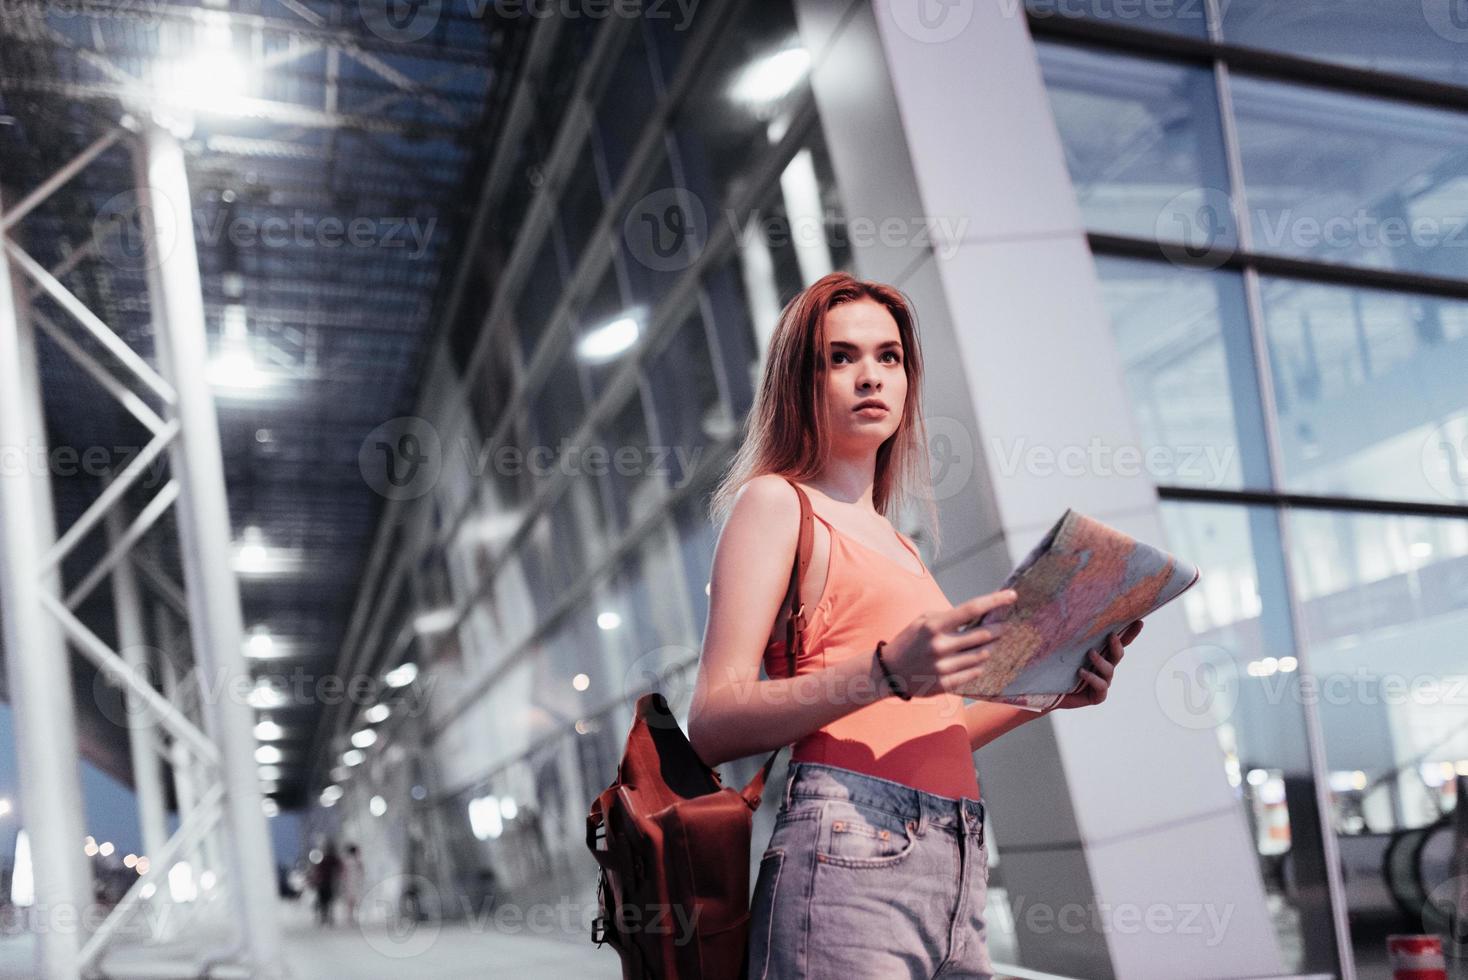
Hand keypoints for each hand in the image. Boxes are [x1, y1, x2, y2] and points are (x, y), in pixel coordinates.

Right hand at [879, 589, 1018, 697]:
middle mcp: (940, 646)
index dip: (994, 601)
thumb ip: (949, 616)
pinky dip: (979, 664)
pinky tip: (977, 659)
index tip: (1012, 595)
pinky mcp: (945, 684)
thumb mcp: (923, 620)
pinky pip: (974, 672)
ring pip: (982, 655)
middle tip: (1004, 625)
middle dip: (999, 629)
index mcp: (933, 625)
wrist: (890, 671)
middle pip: (983, 635)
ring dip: (991, 647)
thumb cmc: (910, 641)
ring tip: (991, 642)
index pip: (971, 609)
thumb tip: (981, 613)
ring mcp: (943, 667)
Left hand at [1051, 619, 1142, 709]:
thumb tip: (1065, 611)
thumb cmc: (1057, 668)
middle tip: (1111, 635)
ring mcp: (1103, 682)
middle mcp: (1105, 668)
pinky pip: (1101, 685)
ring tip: (1090, 653)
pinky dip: (1092, 677)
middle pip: (1118, 654)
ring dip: (1101, 660)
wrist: (1048, 693)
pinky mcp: (1098, 696)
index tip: (1139, 621)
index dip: (1130, 633)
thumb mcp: (1063, 650)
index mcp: (1101, 655)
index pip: (1118, 643)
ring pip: (1109, 669)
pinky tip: (1081, 671)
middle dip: (1117, 644)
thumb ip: (1069, 637)